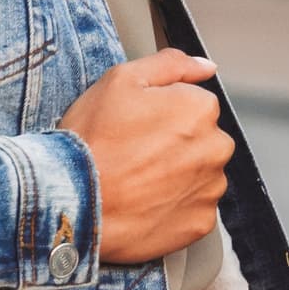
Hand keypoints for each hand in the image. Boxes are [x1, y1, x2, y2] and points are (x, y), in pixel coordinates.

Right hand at [60, 51, 229, 265]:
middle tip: (134, 155)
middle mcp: (216, 149)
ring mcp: (209, 190)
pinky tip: (145, 204)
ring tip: (137, 182)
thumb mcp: (121, 80)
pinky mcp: (199, 224)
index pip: (193, 105)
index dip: (161, 114)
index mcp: (201, 110)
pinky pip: (192, 210)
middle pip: (201, 141)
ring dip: (176, 177)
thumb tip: (205, 67)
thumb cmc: (93, 139)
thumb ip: (171, 65)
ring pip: (199, 176)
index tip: (136, 126)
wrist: (72, 202)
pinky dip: (173, 208)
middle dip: (175, 145)